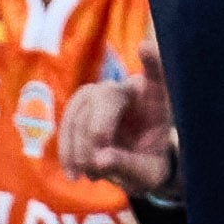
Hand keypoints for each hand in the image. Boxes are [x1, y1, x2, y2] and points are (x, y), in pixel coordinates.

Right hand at [60, 26, 177, 193]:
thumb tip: (98, 161)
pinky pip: (69, 119)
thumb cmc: (149, 165)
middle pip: (106, 94)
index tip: (145, 47)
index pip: (157, 77)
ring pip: (82, 106)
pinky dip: (66, 147)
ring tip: (88, 175)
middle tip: (95, 164)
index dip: (152, 62)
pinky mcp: (84, 106)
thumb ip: (129, 166)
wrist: (135, 167)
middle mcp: (130, 90)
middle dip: (96, 128)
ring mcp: (104, 95)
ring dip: (77, 143)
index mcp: (156, 101)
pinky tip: (72, 172)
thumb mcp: (148, 173)